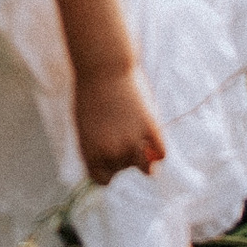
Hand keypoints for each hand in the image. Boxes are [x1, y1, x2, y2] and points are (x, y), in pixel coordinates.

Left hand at [73, 59, 165, 185]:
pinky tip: (151, 136)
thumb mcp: (84, 124)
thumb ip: (96, 148)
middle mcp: (111, 152)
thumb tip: (111, 166)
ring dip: (143, 157)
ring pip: (145, 168)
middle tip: (121, 131)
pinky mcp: (150, 130)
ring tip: (138, 138)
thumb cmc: (90, 91)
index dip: (108, 169)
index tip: (111, 157)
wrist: (103, 67)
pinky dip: (158, 150)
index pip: (102, 180)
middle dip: (124, 155)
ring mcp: (132, 142)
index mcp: (90, 152)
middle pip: (124, 169)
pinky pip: (161, 154)